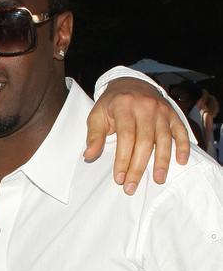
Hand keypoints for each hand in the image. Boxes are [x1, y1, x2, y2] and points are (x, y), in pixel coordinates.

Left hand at [84, 79, 190, 193]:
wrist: (131, 83)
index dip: (123, 159)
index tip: (119, 178)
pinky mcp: (172, 114)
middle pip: (145, 141)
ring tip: (158, 179)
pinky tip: (181, 162)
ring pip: (164, 138)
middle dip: (138, 167)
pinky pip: (180, 130)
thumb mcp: (97, 115)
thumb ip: (94, 136)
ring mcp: (161, 110)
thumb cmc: (111, 104)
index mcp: (124, 106)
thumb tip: (88, 156)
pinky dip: (183, 146)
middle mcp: (146, 107)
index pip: (126, 136)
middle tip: (132, 187)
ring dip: (162, 161)